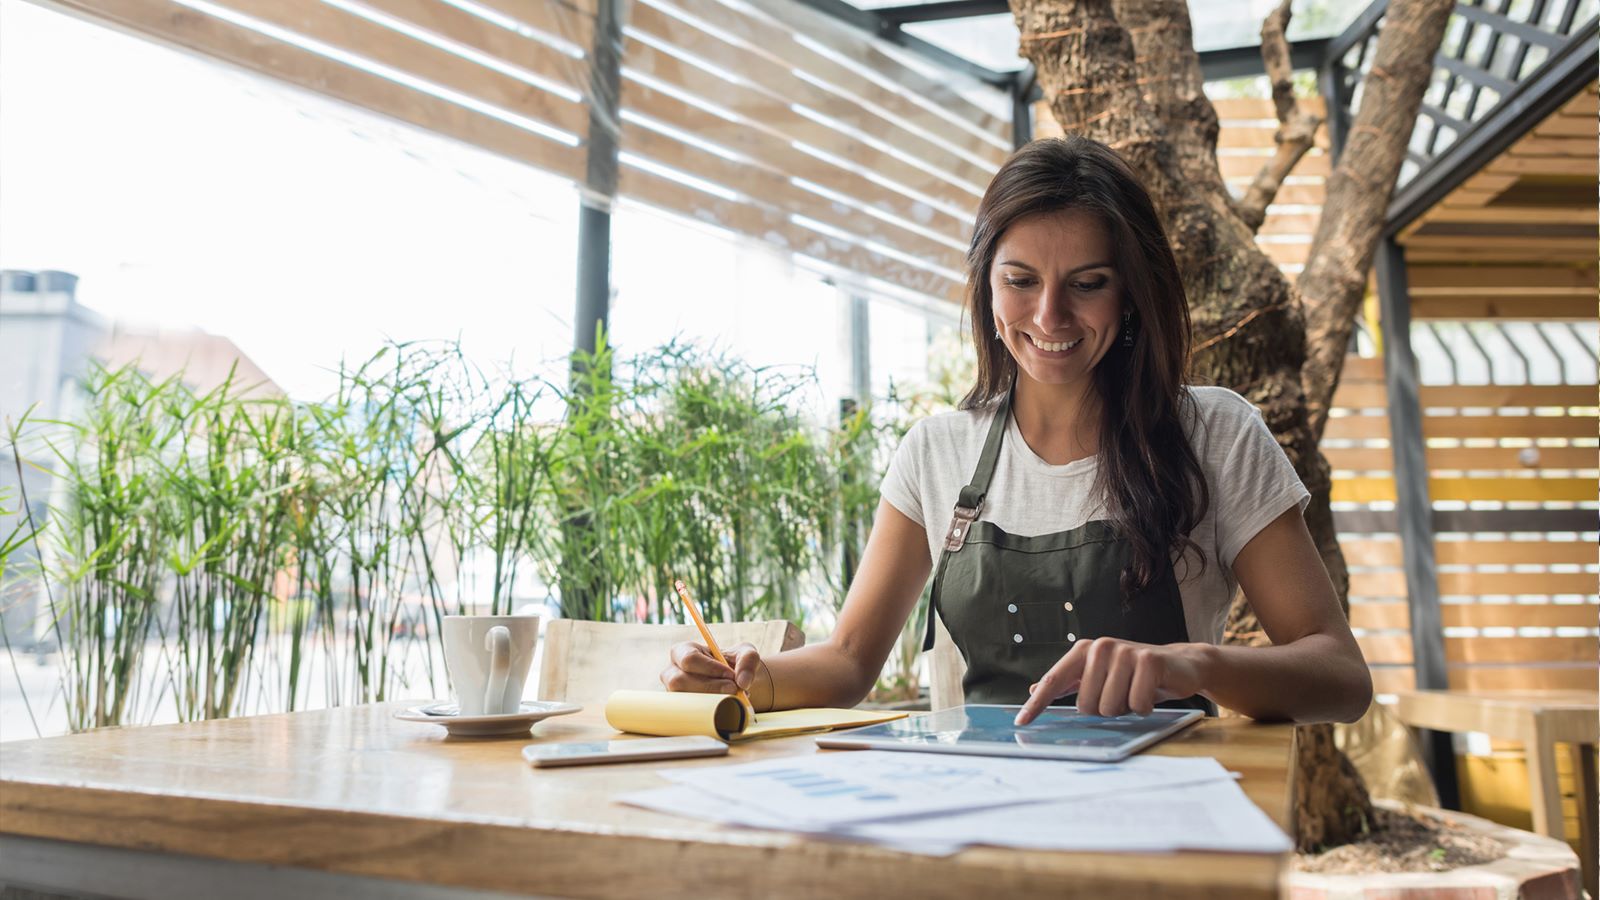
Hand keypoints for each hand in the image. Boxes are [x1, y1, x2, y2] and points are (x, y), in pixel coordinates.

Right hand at [660, 641, 766, 705]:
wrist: (736, 683)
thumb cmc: (735, 664)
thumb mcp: (746, 654)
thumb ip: (748, 661)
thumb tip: (742, 682)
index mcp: (683, 651)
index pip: (689, 659)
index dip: (710, 668)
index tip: (731, 675)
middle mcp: (672, 671)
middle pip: (680, 681)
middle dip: (710, 687)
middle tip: (733, 689)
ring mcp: (674, 692)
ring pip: (684, 700)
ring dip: (710, 701)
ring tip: (732, 698)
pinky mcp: (680, 708)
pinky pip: (689, 714)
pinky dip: (709, 713)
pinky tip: (725, 707)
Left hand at [1013, 638, 1210, 724]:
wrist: (1180, 664)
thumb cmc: (1134, 674)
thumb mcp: (1099, 676)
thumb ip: (1068, 682)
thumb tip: (1035, 689)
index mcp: (1083, 651)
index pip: (1054, 681)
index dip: (1037, 704)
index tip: (1021, 722)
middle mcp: (1101, 647)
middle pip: (1086, 705)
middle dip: (1104, 710)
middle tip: (1121, 696)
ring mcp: (1125, 652)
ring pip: (1111, 707)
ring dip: (1126, 709)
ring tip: (1136, 692)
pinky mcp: (1150, 660)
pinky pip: (1137, 704)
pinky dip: (1145, 707)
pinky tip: (1152, 692)